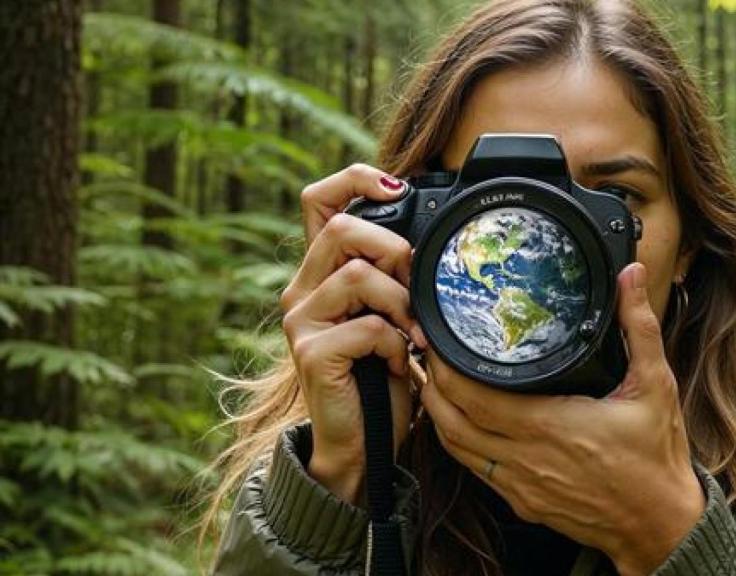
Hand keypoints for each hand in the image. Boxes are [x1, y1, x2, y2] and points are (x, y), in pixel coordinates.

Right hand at [280, 164, 427, 502]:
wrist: (360, 445)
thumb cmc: (380, 378)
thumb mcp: (391, 317)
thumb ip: (394, 279)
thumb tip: (431, 243)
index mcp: (321, 272)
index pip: (319, 200)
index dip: (354, 180)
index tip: (396, 187)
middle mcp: (301, 290)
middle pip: (340, 227)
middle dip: (392, 249)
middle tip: (416, 287)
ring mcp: (300, 321)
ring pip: (358, 274)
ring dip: (401, 303)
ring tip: (413, 336)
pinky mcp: (310, 354)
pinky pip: (367, 326)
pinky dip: (395, 344)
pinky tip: (397, 364)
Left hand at [421, 262, 704, 574]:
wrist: (662, 525)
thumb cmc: (657, 459)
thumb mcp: (655, 385)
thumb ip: (639, 326)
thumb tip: (632, 277)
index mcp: (551, 426)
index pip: (476, 399)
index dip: (447, 371)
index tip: (438, 343)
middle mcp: (528, 459)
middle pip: (453, 423)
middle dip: (433, 387)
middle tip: (427, 356)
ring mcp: (522, 486)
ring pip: (458, 451)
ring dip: (439, 417)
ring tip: (434, 384)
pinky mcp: (525, 504)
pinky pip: (477, 471)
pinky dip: (460, 445)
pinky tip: (462, 425)